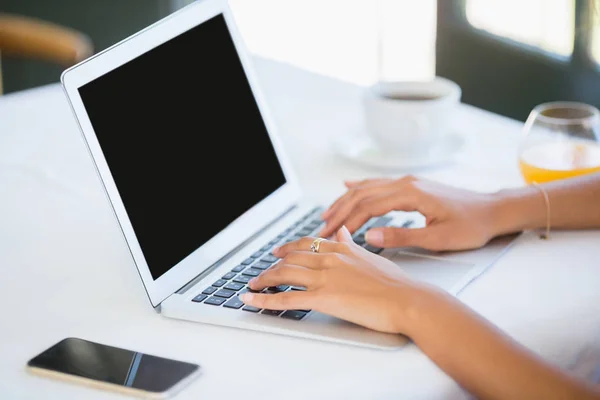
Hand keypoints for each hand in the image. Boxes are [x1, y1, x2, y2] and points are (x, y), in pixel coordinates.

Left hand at [240, 226, 425, 334]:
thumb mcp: (372, 256)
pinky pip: (286, 299)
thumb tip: (340, 232)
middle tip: (261, 272)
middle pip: (291, 259)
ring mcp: (324, 278)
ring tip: (252, 286)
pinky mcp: (323, 298)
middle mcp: (329, 259)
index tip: (278, 252)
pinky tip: (252, 301)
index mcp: (341, 249)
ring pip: (284, 275)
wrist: (407, 299)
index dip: (288, 248)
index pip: (306, 244)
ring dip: (264, 280)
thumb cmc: (396, 283)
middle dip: (272, 266)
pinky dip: (264, 300)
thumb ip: (351, 244)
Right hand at [319, 176, 499, 251]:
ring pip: (367, 188)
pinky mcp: (412, 185)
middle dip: (339, 212)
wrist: (492, 210)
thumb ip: (402, 236)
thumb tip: (369, 236)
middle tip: (321, 229)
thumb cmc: (470, 226)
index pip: (368, 206)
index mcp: (411, 194)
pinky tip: (347, 187)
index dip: (346, 222)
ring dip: (345, 201)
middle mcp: (406, 182)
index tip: (331, 236)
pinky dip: (360, 187)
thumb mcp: (438, 238)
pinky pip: (378, 183)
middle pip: (362, 194)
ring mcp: (408, 181)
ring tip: (326, 215)